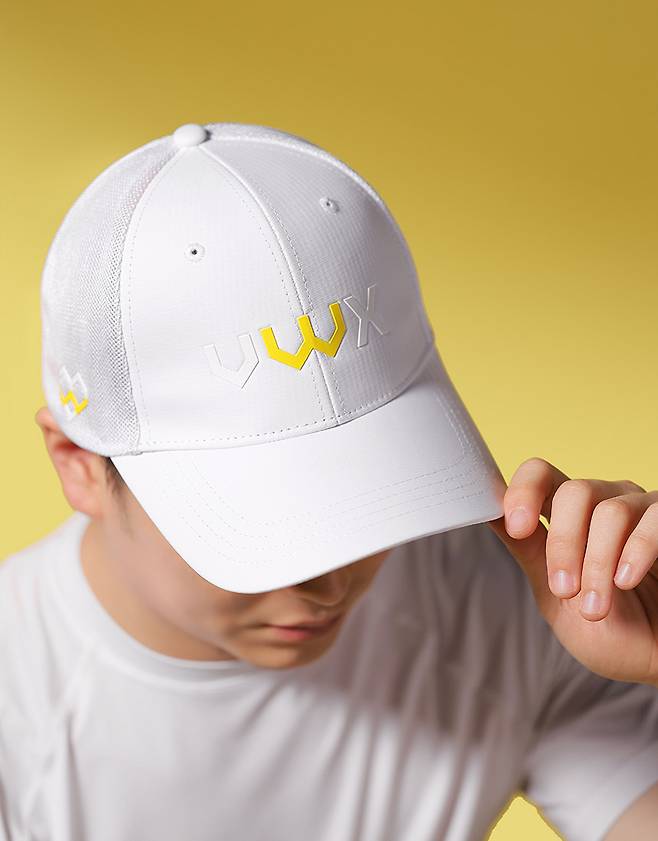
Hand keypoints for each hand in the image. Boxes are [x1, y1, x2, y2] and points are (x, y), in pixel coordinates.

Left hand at [486, 457, 657, 686]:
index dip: (524, 491)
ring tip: (595, 607)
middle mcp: (603, 502)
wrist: (654, 659)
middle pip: (574, 491)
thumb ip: (529, 551)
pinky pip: (654, 521)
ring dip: (597, 563)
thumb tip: (487, 513)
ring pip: (611, 511)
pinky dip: (636, 551)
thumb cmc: (608, 629)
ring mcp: (641, 509)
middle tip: (563, 589)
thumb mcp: (556, 596)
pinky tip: (625, 580)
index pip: (541, 475)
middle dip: (564, 544)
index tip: (517, 526)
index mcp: (568, 515)